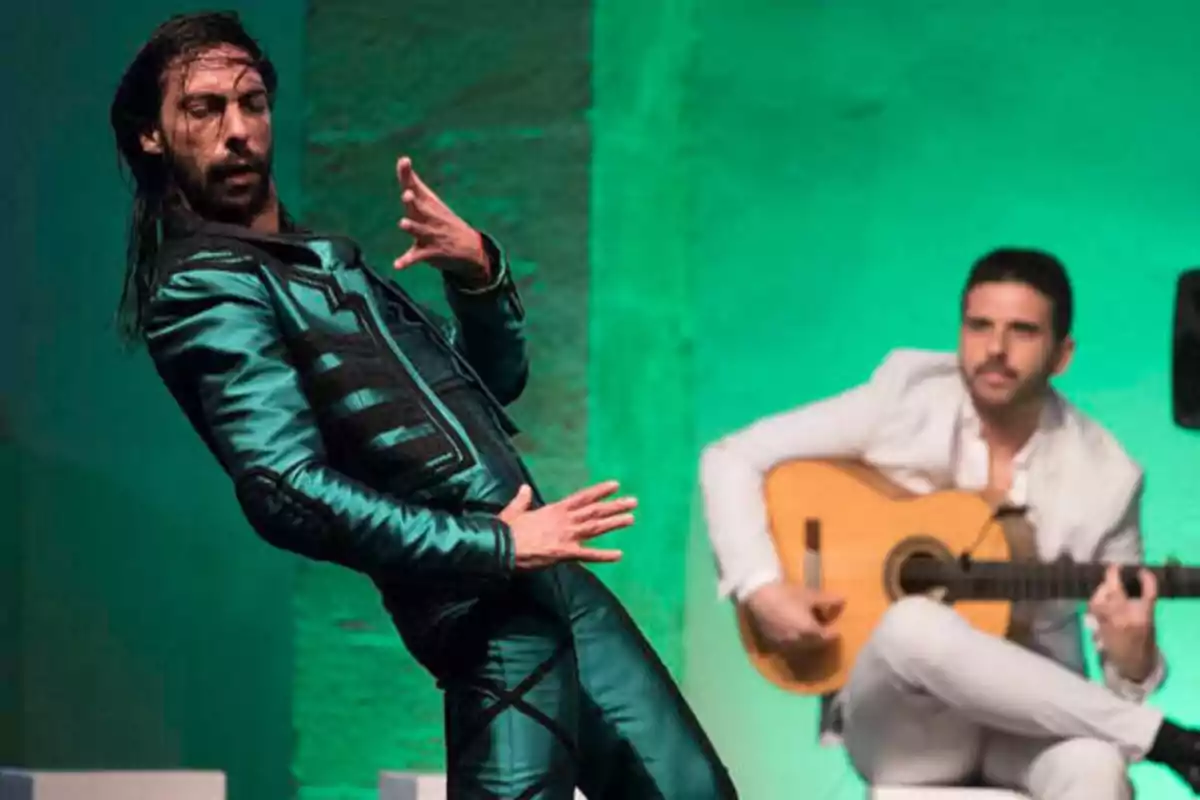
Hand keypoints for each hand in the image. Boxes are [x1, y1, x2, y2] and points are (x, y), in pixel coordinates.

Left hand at [393, 156, 489, 283]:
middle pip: (421, 208)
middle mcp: (431, 218)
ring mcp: (432, 235)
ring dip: (413, 227)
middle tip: (407, 195)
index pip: (416, 187)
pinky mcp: (431, 253)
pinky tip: (397, 265)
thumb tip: (402, 160)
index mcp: (429, 205)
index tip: (404, 161)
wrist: (472, 249)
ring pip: (420, 231)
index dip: (408, 175)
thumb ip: (415, 184)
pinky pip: (417, 257)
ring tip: (403, 223)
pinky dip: (407, 261)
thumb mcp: (432, 202)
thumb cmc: (445, 221)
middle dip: (414, 202)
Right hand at [498, 481, 636, 569]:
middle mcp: (565, 520)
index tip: (616, 485)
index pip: (582, 497)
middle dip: (615, 506)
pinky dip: (604, 555)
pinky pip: (588, 555)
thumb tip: (524, 488)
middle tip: (633, 501)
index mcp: (555, 510)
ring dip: (614, 523)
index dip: (599, 491)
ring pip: (596, 528)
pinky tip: (619, 555)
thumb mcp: (514, 510)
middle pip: (594, 511)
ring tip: (631, 519)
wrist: (502, 548)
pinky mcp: (566, 553)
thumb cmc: (508, 531)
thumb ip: (523, 500)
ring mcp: (567, 536)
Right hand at [744, 580, 843, 651]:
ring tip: (807, 628)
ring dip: (808, 640)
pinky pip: (789, 645)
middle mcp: (800, 643)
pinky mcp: (774, 643)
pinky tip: (791, 629)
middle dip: (821, 636)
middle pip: (816, 644)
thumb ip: (828, 600)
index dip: (834, 631)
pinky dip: (794, 640)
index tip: (836, 626)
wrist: (758, 596)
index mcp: (811, 632)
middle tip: (823, 625)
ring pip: (802, 646)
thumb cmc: (787, 594)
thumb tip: (844, 600)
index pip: (829, 637)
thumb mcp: (809, 595)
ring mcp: (786, 644)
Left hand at [1088, 564, 1157, 681]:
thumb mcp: (1149, 622)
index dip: (1147, 580)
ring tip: (1107, 585)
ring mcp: (1109, 621)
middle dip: (1112, 575)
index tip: (1142, 571)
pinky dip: (1095, 599)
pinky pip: (1093, 606)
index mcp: (1144, 618)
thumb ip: (1141, 604)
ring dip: (1101, 589)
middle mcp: (1125, 618)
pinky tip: (1100, 597)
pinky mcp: (1098, 625)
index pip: (1148, 594)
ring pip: (1099, 598)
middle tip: (1114, 567)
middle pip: (1116, 591)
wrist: (1131, 661)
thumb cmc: (1142, 640)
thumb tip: (1130, 581)